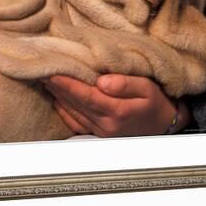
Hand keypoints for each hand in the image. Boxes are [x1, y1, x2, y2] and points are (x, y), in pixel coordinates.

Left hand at [42, 74, 189, 136]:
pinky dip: (63, 110)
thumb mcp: (147, 88)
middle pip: (74, 103)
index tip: (51, 72)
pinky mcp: (99, 133)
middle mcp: (106, 124)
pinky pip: (76, 123)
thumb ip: (125, 84)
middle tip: (40, 71)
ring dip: (57, 96)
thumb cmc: (155, 102)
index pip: (84, 95)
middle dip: (56, 87)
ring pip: (72, 112)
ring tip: (45, 80)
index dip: (66, 84)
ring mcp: (101, 131)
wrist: (164, 125)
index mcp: (117, 111)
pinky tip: (56, 99)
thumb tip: (102, 81)